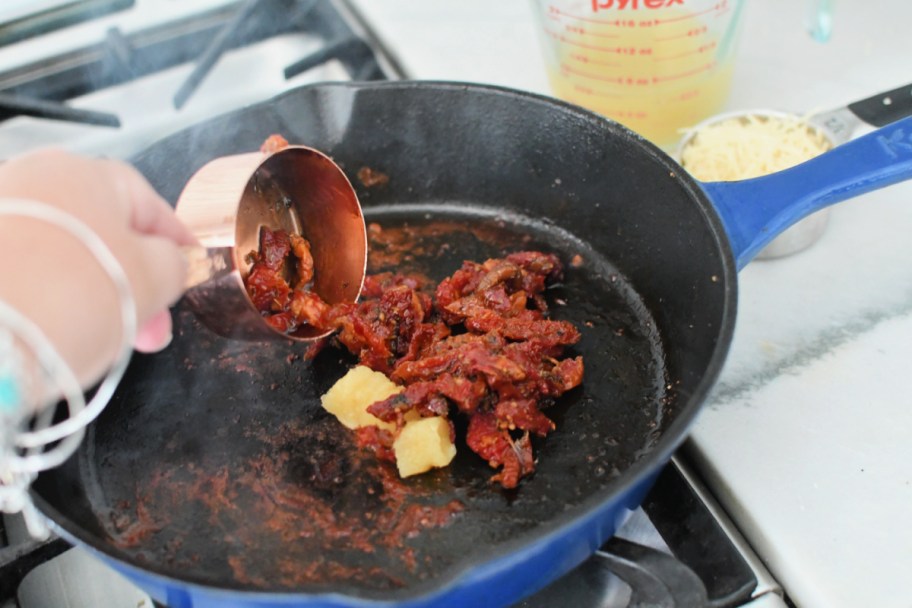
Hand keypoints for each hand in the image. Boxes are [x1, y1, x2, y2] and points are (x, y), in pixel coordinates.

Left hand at [0, 149, 194, 386]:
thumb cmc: (76, 297)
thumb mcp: (156, 278)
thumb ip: (174, 262)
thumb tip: (168, 261)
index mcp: (84, 172)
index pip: (148, 204)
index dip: (175, 242)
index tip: (189, 268)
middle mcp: (33, 178)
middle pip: (103, 231)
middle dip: (134, 280)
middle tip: (151, 327)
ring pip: (65, 252)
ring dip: (94, 289)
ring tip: (108, 336)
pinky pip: (29, 269)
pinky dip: (50, 294)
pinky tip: (63, 328)